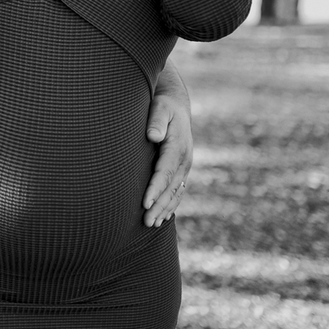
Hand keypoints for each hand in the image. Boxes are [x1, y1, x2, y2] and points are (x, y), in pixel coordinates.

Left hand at [142, 69, 192, 226]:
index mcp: (178, 146)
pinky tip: (164, 216)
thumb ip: (156, 120)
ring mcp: (184, 166)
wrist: (176, 104)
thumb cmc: (163, 105)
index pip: (165, 172)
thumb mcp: (160, 107)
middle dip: (159, 206)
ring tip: (152, 224)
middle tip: (146, 222)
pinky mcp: (182, 169)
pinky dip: (172, 204)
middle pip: (171, 187)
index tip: (144, 203)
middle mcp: (184, 159)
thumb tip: (153, 136)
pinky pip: (178, 190)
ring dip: (165, 209)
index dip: (155, 189)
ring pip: (175, 192)